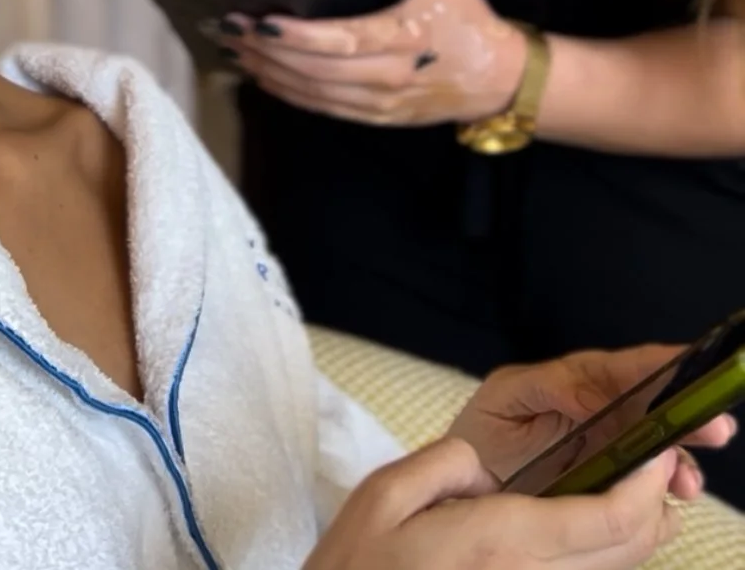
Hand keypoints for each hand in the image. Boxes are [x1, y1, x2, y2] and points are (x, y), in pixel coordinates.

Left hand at [226, 0, 527, 125]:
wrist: (500, 79)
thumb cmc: (470, 18)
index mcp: (404, 36)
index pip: (340, 40)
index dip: (297, 37)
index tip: (260, 21)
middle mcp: (390, 75)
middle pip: (315, 71)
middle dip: (267, 52)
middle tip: (229, 31)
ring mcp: (382, 102)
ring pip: (314, 94)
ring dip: (270, 74)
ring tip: (235, 51)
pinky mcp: (378, 117)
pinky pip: (325, 110)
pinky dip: (290, 94)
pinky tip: (264, 76)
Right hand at [301, 435, 680, 569]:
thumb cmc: (356, 566)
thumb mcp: (384, 495)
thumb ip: (444, 465)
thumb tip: (481, 463)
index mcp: (499, 540)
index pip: (602, 520)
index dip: (643, 488)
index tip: (657, 454)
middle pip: (622, 552)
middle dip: (652, 509)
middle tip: (652, 467)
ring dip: (634, 536)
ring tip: (632, 493)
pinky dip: (602, 559)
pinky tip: (589, 531)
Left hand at [449, 345, 735, 489]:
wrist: (466, 477)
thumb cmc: (485, 428)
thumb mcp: (508, 395)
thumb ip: (550, 385)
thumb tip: (594, 394)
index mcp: (583, 380)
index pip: (632, 366)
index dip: (666, 365)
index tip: (695, 366)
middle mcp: (606, 412)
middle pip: (658, 408)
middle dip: (690, 415)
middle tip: (716, 428)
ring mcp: (613, 449)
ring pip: (660, 449)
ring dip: (682, 461)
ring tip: (688, 481)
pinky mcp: (611, 483)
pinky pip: (646, 485)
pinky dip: (663, 492)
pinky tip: (671, 500)